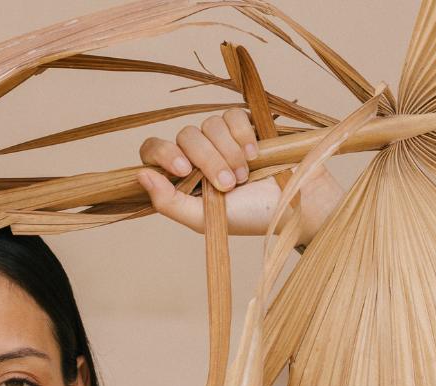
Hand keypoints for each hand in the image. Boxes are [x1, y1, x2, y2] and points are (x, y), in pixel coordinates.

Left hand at [136, 107, 344, 245]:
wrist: (296, 206)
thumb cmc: (250, 218)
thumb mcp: (204, 219)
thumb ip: (168, 202)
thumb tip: (139, 175)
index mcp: (182, 178)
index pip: (153, 150)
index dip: (163, 153)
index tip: (183, 170)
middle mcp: (198, 155)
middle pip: (185, 136)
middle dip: (208, 160)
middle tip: (229, 184)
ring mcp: (221, 138)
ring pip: (209, 125)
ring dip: (228, 152)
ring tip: (245, 176)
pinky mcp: (245, 124)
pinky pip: (232, 115)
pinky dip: (242, 135)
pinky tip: (255, 155)